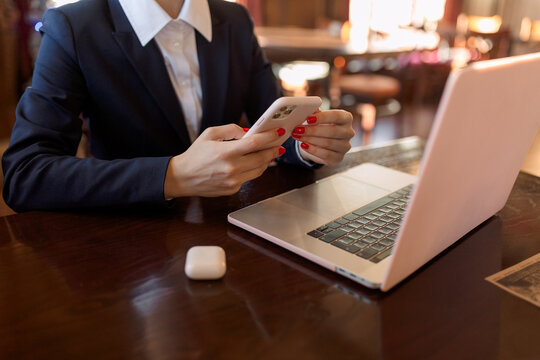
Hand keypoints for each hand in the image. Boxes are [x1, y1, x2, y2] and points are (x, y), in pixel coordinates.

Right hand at [164, 124, 285, 198]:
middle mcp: (231, 168)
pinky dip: (253, 170)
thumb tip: (248, 132)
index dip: (270, 137)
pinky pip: (249, 178)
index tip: (279, 132)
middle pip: (262, 158)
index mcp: (225, 152)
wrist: (182, 178)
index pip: (255, 143)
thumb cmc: (195, 154)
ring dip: (266, 161)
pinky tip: (253, 163)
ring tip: (269, 152)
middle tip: (279, 144)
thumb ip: (231, 130)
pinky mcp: (233, 189)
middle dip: (273, 150)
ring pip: (259, 170)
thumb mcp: (210, 134)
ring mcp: (233, 181)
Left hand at [292, 109, 354, 164]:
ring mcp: (345, 146)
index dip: (322, 117)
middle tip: (298, 129)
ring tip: (298, 136)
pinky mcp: (339, 158)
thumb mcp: (319, 117)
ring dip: (310, 140)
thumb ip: (315, 113)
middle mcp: (349, 132)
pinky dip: (313, 150)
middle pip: (332, 131)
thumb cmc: (322, 126)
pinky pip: (326, 155)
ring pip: (328, 143)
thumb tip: (307, 108)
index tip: (308, 119)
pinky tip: (304, 145)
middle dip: (313, 131)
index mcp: (346, 118)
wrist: (323, 143)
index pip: (336, 116)